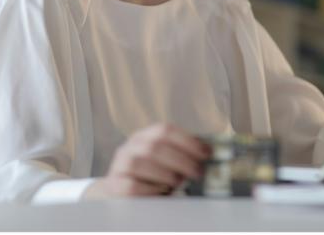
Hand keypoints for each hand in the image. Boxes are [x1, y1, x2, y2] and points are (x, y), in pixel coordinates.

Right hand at [84, 123, 210, 198]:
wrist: (118, 191)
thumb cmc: (149, 176)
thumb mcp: (163, 161)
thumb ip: (181, 156)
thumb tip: (210, 156)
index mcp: (145, 136)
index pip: (165, 130)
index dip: (188, 140)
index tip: (207, 153)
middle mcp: (130, 146)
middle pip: (155, 146)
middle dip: (181, 160)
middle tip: (198, 172)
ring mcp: (120, 165)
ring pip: (140, 163)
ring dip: (165, 174)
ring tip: (179, 183)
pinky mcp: (114, 185)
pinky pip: (131, 186)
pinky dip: (150, 190)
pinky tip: (162, 193)